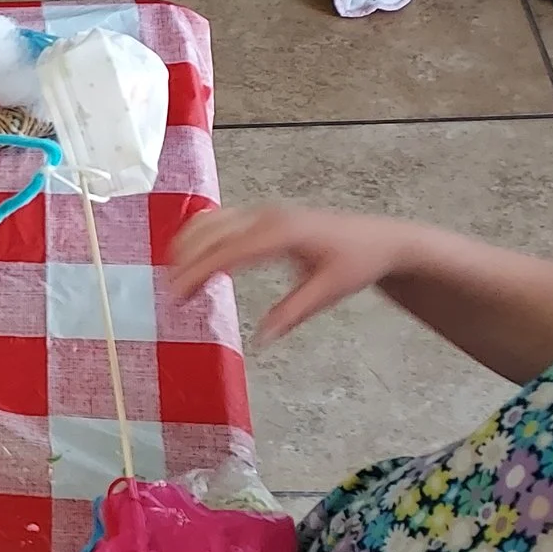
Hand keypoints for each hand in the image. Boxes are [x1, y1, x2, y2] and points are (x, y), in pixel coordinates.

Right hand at [168, 206, 431, 340]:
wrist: (381, 239)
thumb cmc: (357, 263)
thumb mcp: (328, 292)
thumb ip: (292, 313)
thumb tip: (261, 338)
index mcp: (282, 233)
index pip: (227, 251)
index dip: (198, 271)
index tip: (178, 295)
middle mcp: (268, 217)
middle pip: (210, 233)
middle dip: (184, 262)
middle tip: (171, 295)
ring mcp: (263, 212)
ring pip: (210, 221)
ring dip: (187, 246)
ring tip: (176, 279)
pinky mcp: (262, 215)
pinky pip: (220, 219)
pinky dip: (199, 236)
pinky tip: (191, 256)